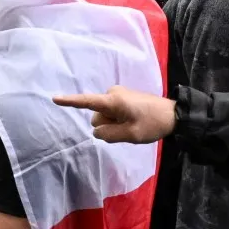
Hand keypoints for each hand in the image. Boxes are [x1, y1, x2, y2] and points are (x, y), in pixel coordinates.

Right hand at [52, 87, 177, 142]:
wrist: (174, 115)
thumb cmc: (152, 124)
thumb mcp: (131, 135)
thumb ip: (109, 134)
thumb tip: (97, 131)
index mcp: (113, 101)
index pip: (87, 102)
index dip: (70, 101)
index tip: (54, 98)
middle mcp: (112, 94)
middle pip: (97, 116)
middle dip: (108, 125)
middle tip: (129, 128)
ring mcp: (117, 95)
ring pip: (104, 116)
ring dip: (114, 123)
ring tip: (134, 124)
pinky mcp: (122, 97)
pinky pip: (111, 112)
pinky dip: (118, 119)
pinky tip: (134, 121)